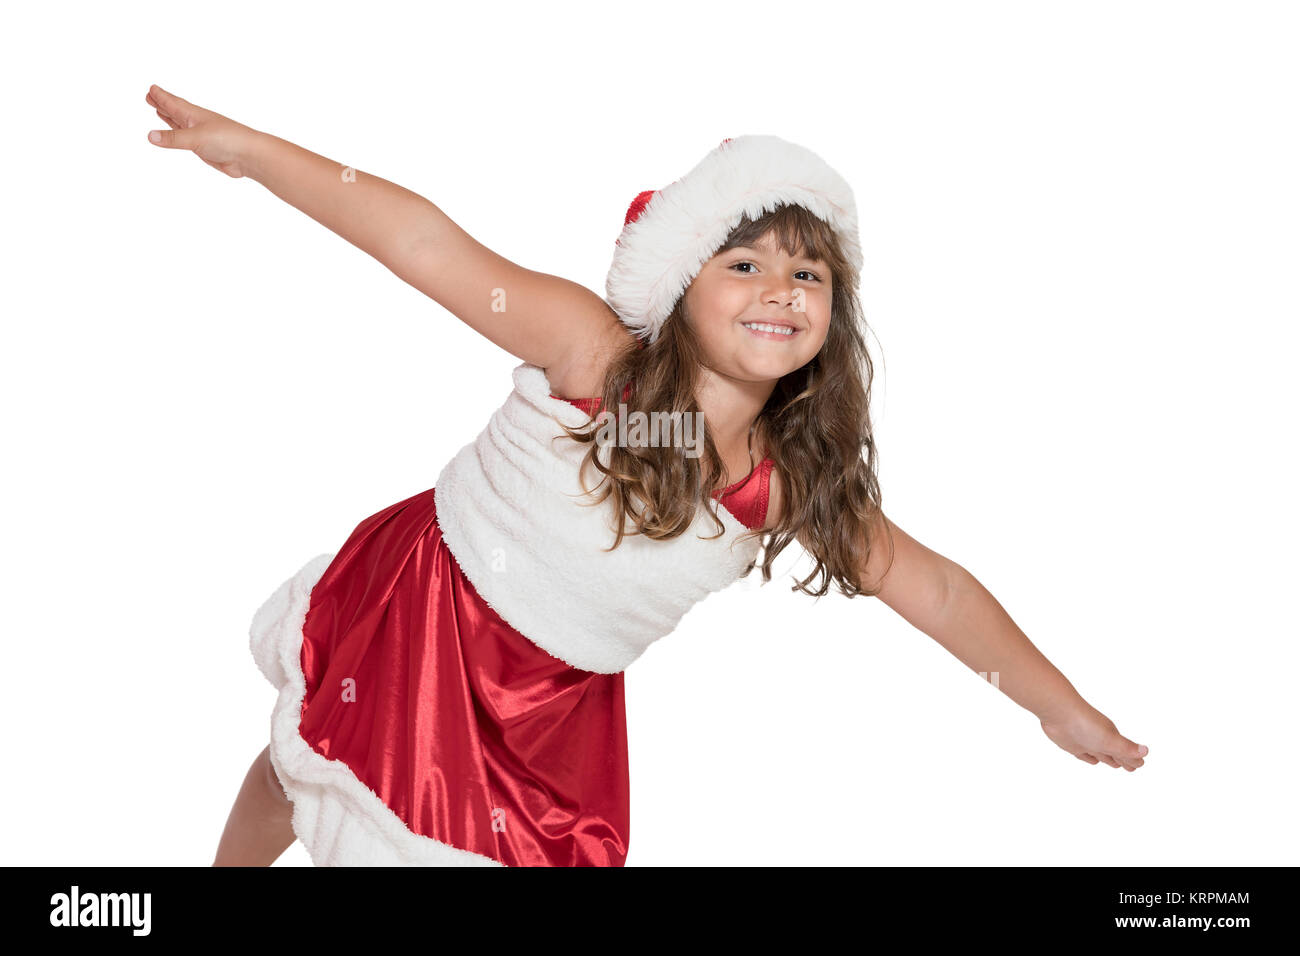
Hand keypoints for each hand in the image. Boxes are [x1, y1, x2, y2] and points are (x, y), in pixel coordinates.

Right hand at [144, 85, 258, 177]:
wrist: (249, 156)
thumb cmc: (228, 139)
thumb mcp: (195, 138)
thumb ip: (173, 138)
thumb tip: (150, 136)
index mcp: (193, 114)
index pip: (173, 102)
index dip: (161, 96)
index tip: (151, 88)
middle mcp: (196, 122)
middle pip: (175, 110)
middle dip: (162, 103)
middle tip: (150, 96)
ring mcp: (201, 135)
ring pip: (180, 124)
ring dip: (169, 117)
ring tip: (160, 110)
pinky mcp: (205, 148)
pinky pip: (187, 139)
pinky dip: (179, 135)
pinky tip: (178, 134)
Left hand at [1039, 700, 1147, 771]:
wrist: (1058, 712)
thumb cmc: (1086, 723)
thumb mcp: (1110, 739)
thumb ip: (1127, 748)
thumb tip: (1146, 751)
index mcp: (1112, 738)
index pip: (1126, 753)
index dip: (1133, 760)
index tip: (1141, 765)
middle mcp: (1100, 740)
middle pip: (1115, 754)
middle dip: (1123, 760)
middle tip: (1131, 767)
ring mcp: (1085, 741)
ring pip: (1100, 753)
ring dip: (1107, 758)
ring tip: (1114, 764)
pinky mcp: (1071, 743)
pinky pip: (1083, 753)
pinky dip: (1088, 757)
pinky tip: (1089, 758)